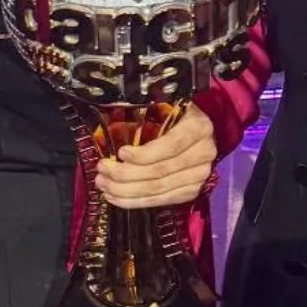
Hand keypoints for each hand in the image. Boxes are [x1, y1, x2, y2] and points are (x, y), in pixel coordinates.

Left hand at [95, 103, 216, 209]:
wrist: (191, 130)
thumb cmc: (170, 113)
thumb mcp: (160, 104)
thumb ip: (141, 114)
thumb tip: (110, 129)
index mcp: (198, 127)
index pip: (170, 145)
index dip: (144, 153)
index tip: (120, 152)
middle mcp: (204, 153)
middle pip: (160, 171)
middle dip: (125, 173)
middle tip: (101, 169)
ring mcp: (200, 175)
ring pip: (158, 189)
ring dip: (125, 190)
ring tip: (103, 184)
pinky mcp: (191, 191)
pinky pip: (160, 201)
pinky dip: (134, 201)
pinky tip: (115, 197)